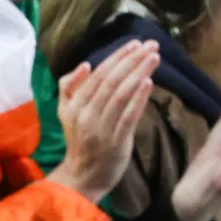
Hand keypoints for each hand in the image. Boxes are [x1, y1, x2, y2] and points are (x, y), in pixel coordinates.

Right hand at [51, 41, 160, 202]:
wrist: (82, 177)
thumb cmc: (79, 140)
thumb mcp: (65, 113)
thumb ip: (69, 88)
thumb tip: (85, 65)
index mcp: (74, 105)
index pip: (98, 75)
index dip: (117, 57)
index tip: (135, 43)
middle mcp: (86, 115)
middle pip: (111, 81)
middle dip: (132, 60)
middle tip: (151, 45)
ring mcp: (101, 128)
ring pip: (121, 94)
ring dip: (139, 73)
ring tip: (154, 57)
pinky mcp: (117, 140)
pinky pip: (129, 115)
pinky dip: (139, 97)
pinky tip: (149, 81)